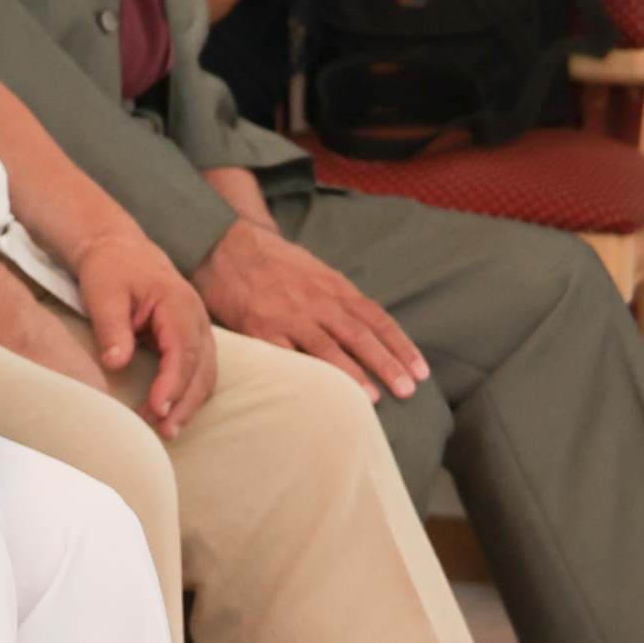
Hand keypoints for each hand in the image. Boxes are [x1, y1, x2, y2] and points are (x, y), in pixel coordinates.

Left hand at [72, 229, 219, 436]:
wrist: (118, 248)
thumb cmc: (109, 268)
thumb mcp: (103, 293)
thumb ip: (111, 328)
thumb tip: (117, 365)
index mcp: (178, 303)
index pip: (184, 351)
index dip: (173, 383)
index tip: (157, 408)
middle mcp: (196, 317)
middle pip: (203, 368)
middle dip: (185, 402)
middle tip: (164, 430)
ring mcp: (197, 328)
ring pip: (205, 373)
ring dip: (188, 402)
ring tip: (164, 428)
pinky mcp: (190, 337)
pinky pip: (197, 370)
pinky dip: (186, 392)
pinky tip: (167, 410)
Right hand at [190, 218, 427, 401]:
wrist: (223, 243)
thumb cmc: (271, 260)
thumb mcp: (313, 270)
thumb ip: (337, 297)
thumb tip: (365, 326)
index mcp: (333, 286)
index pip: (377, 319)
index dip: (401, 346)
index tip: (420, 371)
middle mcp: (316, 300)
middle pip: (360, 335)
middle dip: (387, 364)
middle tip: (408, 390)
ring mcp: (288, 314)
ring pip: (328, 347)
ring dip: (354, 374)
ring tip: (373, 398)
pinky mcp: (259, 327)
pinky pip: (286, 355)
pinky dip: (306, 374)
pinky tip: (320, 392)